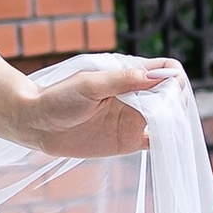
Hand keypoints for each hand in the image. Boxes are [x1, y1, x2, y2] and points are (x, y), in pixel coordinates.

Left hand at [15, 55, 177, 161]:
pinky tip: (165, 143)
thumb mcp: (89, 85)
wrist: (36, 124)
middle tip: (164, 113)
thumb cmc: (58, 98)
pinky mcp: (128, 140)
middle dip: (176, 101)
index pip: (165, 69)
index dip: (173, 77)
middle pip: (171, 94)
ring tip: (166, 128)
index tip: (168, 88)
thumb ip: (122, 80)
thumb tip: (157, 76)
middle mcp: (136, 96)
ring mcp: (134, 119)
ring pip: (168, 118)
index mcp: (128, 75)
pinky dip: (167, 142)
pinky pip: (156, 141)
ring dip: (175, 122)